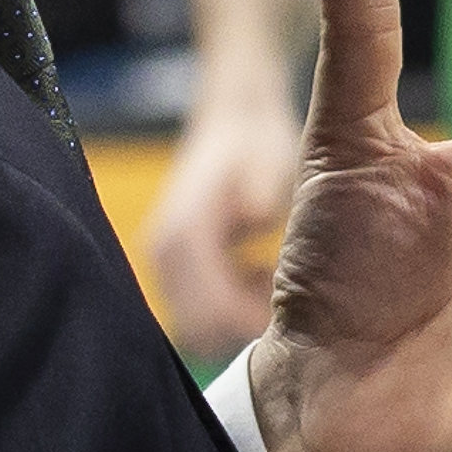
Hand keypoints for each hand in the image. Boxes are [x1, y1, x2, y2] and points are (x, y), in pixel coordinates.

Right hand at [147, 78, 299, 364]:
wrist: (235, 120)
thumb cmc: (258, 144)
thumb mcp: (268, 162)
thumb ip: (261, 192)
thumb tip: (257, 215)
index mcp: (184, 235)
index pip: (210, 313)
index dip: (251, 322)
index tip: (288, 309)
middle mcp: (163, 254)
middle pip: (199, 331)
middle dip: (242, 328)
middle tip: (284, 300)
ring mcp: (164, 262)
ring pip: (197, 328)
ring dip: (234, 319)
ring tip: (271, 282)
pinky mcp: (173, 267)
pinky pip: (197, 313)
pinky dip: (227, 307)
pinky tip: (256, 276)